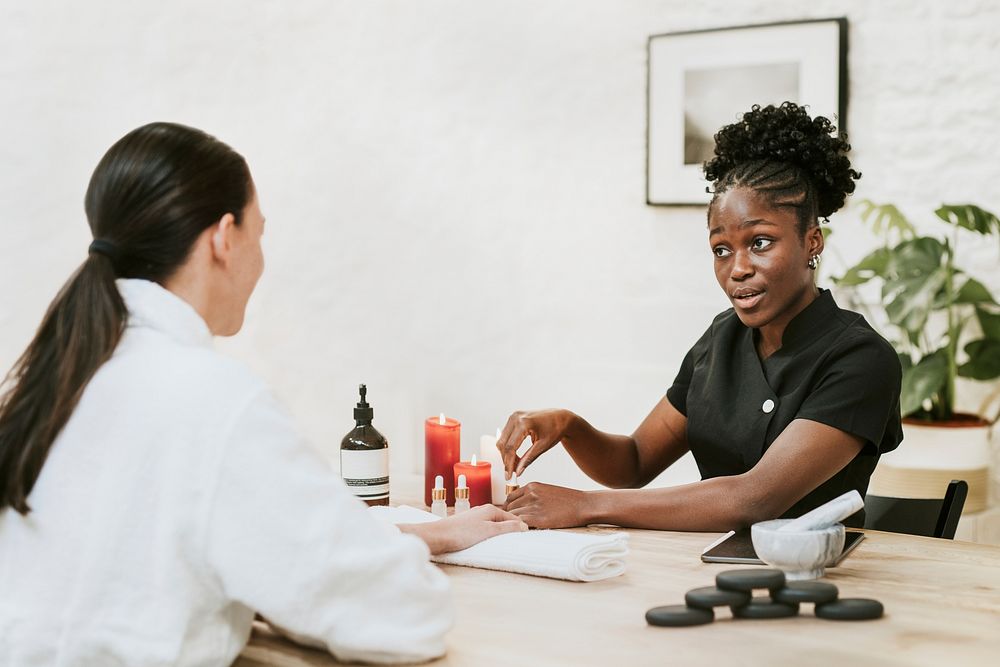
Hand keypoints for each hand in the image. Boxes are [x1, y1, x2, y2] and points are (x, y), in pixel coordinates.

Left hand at [402, 505, 526, 554]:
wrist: (438, 536)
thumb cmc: (462, 533)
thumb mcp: (489, 531)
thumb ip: (507, 527)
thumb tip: (524, 525)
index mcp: (490, 509)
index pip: (513, 517)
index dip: (521, 527)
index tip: (529, 537)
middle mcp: (483, 511)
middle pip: (503, 520)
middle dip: (511, 530)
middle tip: (518, 542)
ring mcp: (475, 518)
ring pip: (494, 525)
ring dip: (500, 534)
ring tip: (505, 544)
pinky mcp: (467, 526)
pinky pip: (484, 530)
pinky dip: (490, 536)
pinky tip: (489, 543)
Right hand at [497, 409, 575, 477]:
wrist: (561, 418)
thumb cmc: (556, 429)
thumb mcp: (543, 446)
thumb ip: (528, 459)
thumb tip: (518, 471)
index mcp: (524, 423)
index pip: (510, 447)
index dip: (508, 463)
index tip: (509, 475)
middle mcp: (516, 418)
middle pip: (503, 444)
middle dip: (506, 459)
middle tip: (513, 471)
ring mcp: (514, 417)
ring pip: (502, 440)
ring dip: (506, 454)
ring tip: (516, 463)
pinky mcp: (514, 418)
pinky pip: (506, 435)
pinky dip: (508, 447)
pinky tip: (515, 455)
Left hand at [504, 482, 591, 528]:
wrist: (584, 505)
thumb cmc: (568, 501)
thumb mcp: (547, 491)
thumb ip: (533, 496)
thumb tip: (521, 507)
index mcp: (532, 486)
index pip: (510, 497)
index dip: (510, 508)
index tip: (514, 516)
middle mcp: (530, 494)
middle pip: (509, 507)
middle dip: (511, 517)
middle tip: (515, 526)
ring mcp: (534, 505)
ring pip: (513, 516)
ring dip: (515, 524)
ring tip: (521, 530)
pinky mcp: (538, 518)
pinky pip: (520, 523)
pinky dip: (520, 528)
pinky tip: (526, 531)